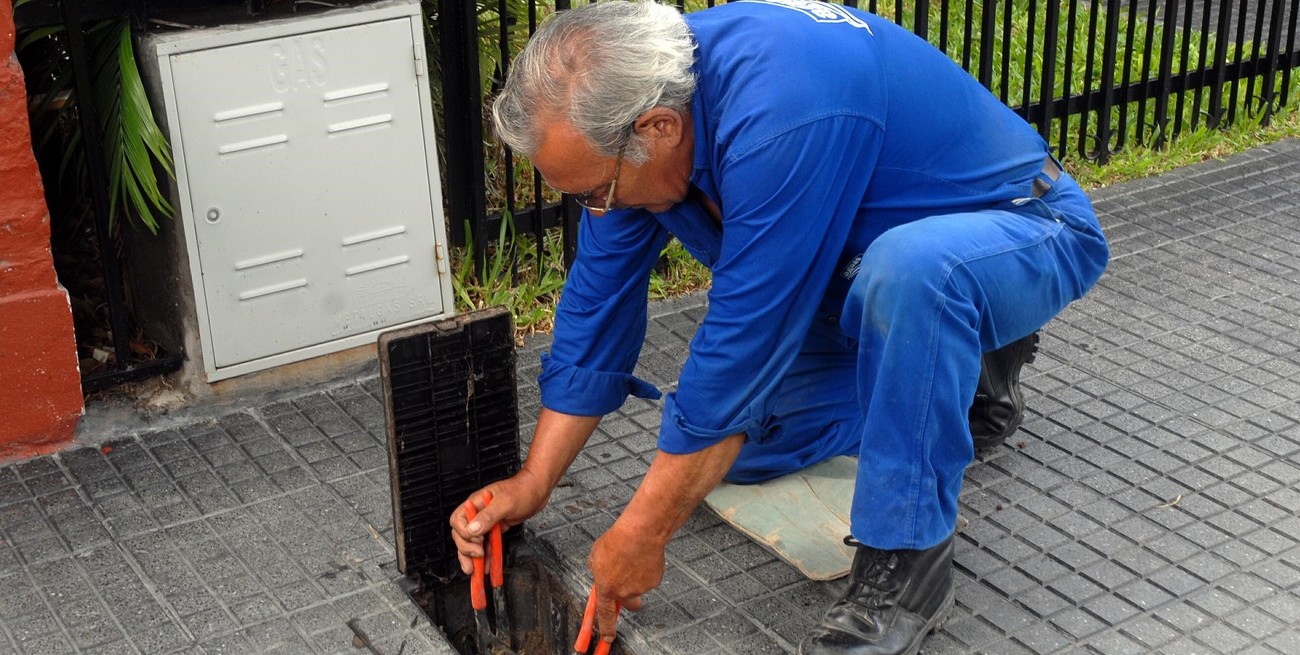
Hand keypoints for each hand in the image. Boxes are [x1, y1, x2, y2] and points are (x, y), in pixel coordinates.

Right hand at [449, 469, 550, 573]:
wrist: (537, 490)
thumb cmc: (522, 490)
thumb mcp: (505, 503)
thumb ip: (488, 516)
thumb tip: (472, 529)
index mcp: (475, 503)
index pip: (458, 521)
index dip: (464, 534)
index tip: (477, 542)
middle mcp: (478, 513)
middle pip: (462, 535)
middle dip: (466, 550)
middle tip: (477, 559)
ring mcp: (487, 522)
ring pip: (473, 543)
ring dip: (473, 558)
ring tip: (476, 571)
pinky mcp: (495, 529)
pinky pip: (486, 545)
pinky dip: (486, 556)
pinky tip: (487, 566)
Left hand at [587, 519, 666, 643]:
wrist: (641, 533)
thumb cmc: (618, 540)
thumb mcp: (596, 554)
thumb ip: (597, 568)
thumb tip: (599, 571)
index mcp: (606, 587)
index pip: (605, 614)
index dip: (606, 628)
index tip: (607, 638)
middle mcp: (624, 592)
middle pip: (628, 604)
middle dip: (628, 598)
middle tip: (627, 583)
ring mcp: (640, 588)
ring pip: (638, 587)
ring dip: (636, 577)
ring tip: (633, 557)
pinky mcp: (654, 581)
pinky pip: (649, 578)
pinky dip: (647, 570)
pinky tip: (643, 557)